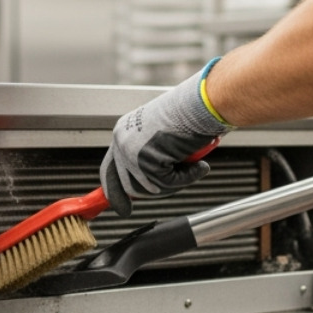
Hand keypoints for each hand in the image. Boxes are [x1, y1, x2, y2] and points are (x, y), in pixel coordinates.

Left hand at [101, 65, 229, 215]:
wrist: (203, 103)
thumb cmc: (191, 113)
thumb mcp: (161, 136)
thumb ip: (151, 157)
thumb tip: (150, 185)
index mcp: (123, 132)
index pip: (110, 169)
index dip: (116, 191)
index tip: (122, 209)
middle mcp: (122, 141)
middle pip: (129, 185)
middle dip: (153, 190)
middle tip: (176, 181)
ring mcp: (132, 152)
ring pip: (148, 188)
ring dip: (173, 182)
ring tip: (191, 164)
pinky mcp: (147, 161)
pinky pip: (167, 184)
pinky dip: (187, 178)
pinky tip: (198, 164)